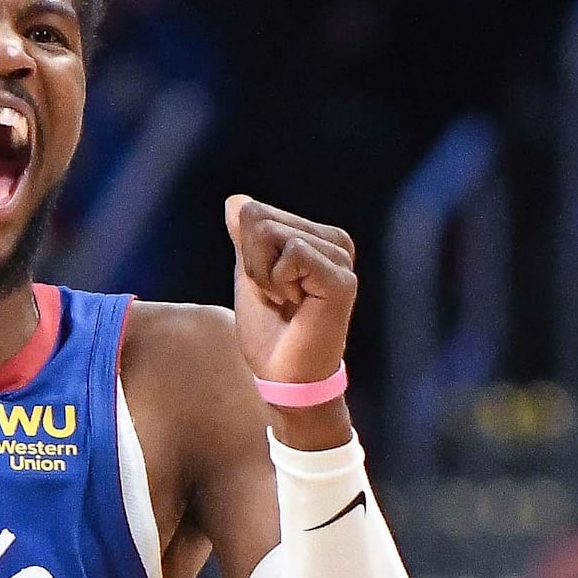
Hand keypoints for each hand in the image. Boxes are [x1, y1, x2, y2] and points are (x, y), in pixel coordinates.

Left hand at [224, 195, 357, 384]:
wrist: (284, 376)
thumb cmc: (269, 330)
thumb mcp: (249, 274)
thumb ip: (245, 238)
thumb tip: (236, 201)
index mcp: (316, 235)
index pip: (253, 210)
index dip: (244, 253)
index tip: (267, 285)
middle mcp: (334, 240)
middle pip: (257, 217)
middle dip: (252, 261)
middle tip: (276, 296)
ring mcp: (341, 257)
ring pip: (268, 232)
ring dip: (263, 275)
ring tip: (288, 302)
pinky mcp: (342, 277)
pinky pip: (291, 252)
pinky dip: (278, 282)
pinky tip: (297, 305)